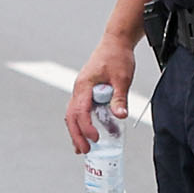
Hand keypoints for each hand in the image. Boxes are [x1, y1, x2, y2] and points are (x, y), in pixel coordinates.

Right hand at [64, 35, 138, 150]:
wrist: (115, 42)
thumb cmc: (117, 57)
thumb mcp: (122, 78)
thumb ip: (119, 98)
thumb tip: (120, 116)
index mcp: (84, 85)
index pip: (80, 111)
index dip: (86, 127)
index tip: (96, 138)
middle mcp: (78, 88)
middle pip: (71, 116)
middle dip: (76, 135)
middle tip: (84, 150)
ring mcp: (80, 89)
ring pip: (72, 114)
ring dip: (76, 131)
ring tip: (82, 147)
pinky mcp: (86, 90)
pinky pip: (79, 109)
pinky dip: (81, 123)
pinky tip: (88, 132)